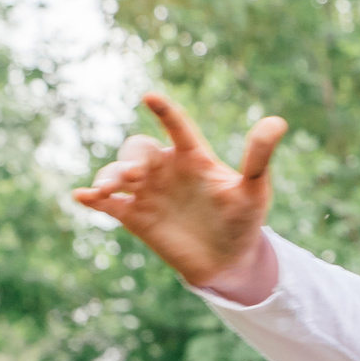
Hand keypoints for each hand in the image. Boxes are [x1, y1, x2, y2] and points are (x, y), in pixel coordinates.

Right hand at [72, 93, 287, 296]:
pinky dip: (92, 198)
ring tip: (106, 188)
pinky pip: (107, 203)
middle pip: (138, 149)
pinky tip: (81, 198)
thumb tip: (278, 122)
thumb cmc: (243, 221)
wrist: (228, 262)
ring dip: (109, 176)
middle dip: (131, 158)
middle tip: (134, 173)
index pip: (176, 126)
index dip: (164, 111)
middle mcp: (165, 168)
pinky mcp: (134, 216)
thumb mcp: (254, 190)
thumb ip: (258, 157)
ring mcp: (147, 191)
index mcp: (192, 156)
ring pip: (118, 173)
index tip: (149, 97)